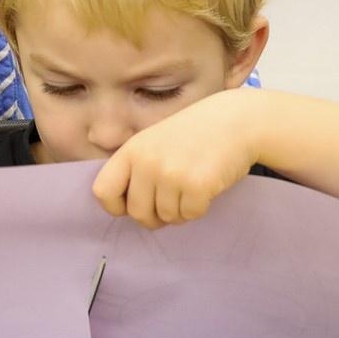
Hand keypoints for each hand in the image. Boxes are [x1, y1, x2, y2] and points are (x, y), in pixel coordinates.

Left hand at [91, 90, 258, 229]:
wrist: (236, 121)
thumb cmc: (196, 134)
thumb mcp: (156, 142)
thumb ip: (138, 168)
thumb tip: (127, 208)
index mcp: (132, 150)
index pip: (103, 191)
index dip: (117, 206)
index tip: (132, 205)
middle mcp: (147, 162)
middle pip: (137, 212)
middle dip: (154, 216)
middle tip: (170, 203)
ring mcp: (171, 174)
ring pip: (166, 217)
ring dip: (179, 210)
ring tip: (191, 187)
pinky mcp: (196, 185)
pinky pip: (190, 215)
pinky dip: (198, 208)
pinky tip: (205, 187)